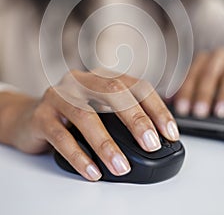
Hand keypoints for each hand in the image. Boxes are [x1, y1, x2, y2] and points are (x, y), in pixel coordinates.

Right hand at [9, 69, 178, 181]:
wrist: (29, 117)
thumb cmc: (72, 115)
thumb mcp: (100, 108)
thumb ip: (121, 116)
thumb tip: (154, 138)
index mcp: (101, 77)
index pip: (135, 86)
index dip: (156, 108)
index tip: (170, 133)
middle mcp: (81, 81)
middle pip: (114, 92)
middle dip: (136, 119)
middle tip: (150, 144)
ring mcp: (59, 95)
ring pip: (86, 115)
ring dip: (106, 143)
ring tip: (121, 166)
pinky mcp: (41, 115)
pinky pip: (61, 136)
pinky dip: (79, 156)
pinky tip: (93, 171)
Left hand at [174, 47, 223, 117]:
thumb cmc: (219, 72)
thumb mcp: (203, 77)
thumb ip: (188, 87)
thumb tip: (167, 100)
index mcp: (203, 59)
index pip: (191, 75)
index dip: (185, 92)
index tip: (181, 109)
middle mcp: (218, 57)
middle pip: (208, 75)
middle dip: (203, 94)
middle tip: (198, 112)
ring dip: (223, 96)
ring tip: (219, 112)